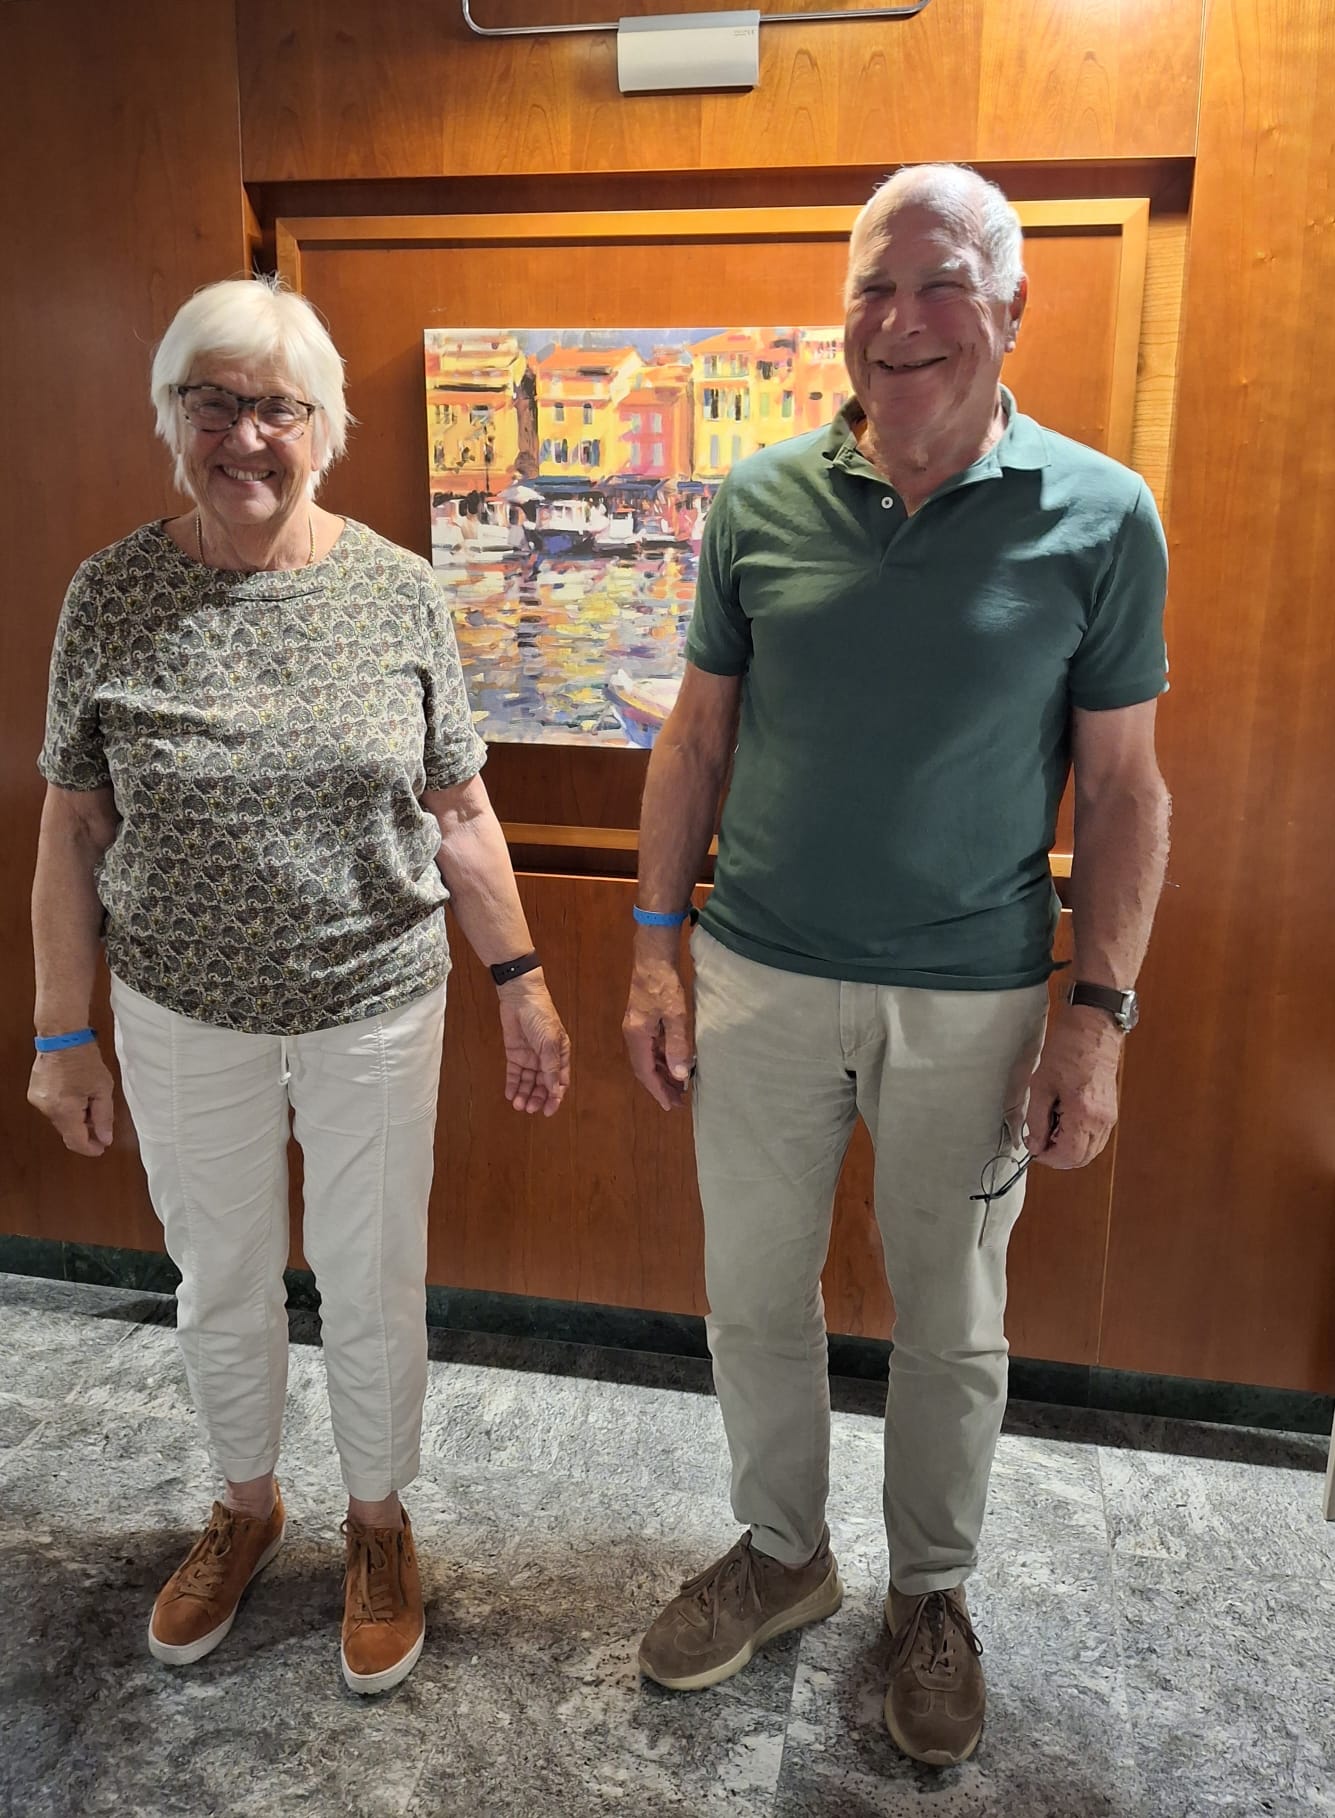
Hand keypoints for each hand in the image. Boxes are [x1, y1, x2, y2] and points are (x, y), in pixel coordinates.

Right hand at [28, 1042, 115, 1155]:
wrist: (62, 1037)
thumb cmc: (84, 1060)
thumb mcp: (103, 1089)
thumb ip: (104, 1117)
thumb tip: (105, 1139)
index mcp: (64, 1110)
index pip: (75, 1141)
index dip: (90, 1148)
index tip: (101, 1148)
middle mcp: (47, 1109)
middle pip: (67, 1132)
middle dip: (85, 1130)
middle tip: (100, 1121)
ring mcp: (38, 1101)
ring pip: (60, 1121)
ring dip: (76, 1118)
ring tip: (90, 1100)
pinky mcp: (34, 1093)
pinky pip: (53, 1109)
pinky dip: (66, 1108)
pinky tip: (76, 1094)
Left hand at [496, 974, 570, 1115]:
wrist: (520, 997)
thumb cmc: (541, 1015)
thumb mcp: (550, 1043)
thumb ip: (551, 1067)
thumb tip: (555, 1091)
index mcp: (560, 1055)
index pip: (559, 1082)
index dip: (555, 1097)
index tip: (548, 1111)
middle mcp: (545, 1058)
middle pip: (543, 1085)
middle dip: (537, 1098)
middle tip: (529, 1109)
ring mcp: (529, 1056)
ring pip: (528, 1082)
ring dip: (524, 1094)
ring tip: (518, 1104)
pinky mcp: (514, 1054)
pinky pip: (514, 1074)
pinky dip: (512, 1085)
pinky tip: (510, 1094)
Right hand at [622, 949, 693, 1110]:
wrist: (653, 958)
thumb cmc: (664, 985)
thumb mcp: (676, 1015)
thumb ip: (677, 1045)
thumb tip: (680, 1075)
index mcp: (637, 1037)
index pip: (645, 1072)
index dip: (658, 1090)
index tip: (670, 1106)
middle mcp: (633, 1035)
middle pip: (644, 1068)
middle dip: (660, 1086)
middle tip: (678, 1101)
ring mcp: (636, 1027)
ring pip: (648, 1059)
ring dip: (662, 1073)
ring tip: (679, 1086)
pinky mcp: (643, 1020)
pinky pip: (651, 1048)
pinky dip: (663, 1059)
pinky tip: (675, 1062)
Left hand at [1024, 1009, 1121, 1169]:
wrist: (1092, 1028)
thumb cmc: (1067, 1050)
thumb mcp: (1040, 1085)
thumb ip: (1037, 1120)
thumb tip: (1035, 1145)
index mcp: (1084, 1113)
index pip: (1069, 1156)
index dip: (1048, 1158)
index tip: (1033, 1147)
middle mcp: (1102, 1120)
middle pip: (1082, 1159)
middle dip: (1058, 1155)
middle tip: (1039, 1138)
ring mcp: (1110, 1116)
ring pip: (1090, 1151)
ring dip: (1069, 1148)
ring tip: (1051, 1126)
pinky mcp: (1111, 1111)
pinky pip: (1096, 1138)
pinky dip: (1079, 1139)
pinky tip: (1064, 1120)